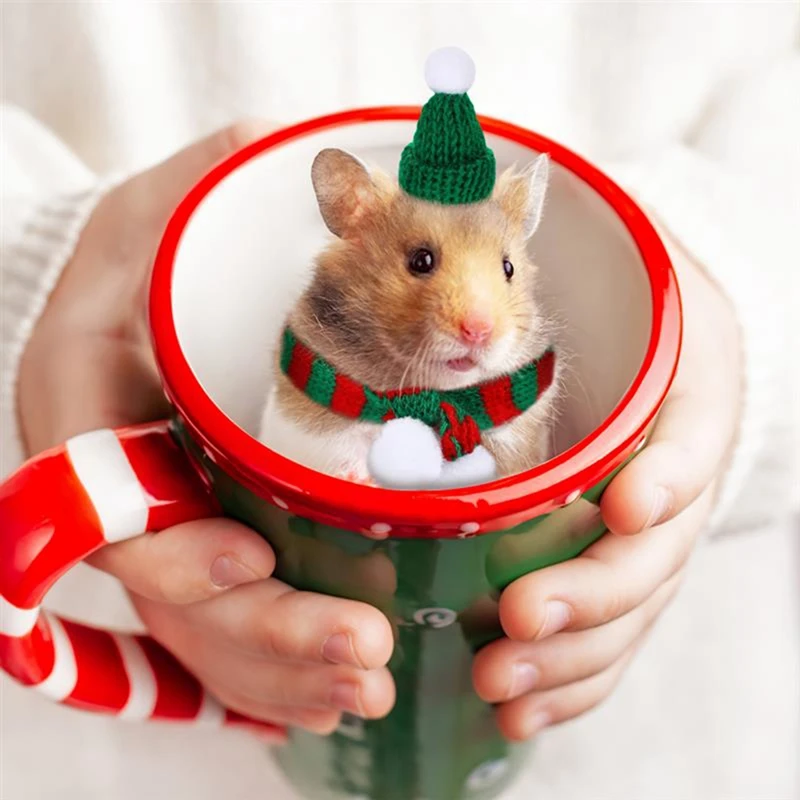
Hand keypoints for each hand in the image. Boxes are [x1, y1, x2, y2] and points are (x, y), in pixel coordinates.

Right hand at [18, 122, 395, 737]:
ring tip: (370, 683)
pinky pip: (230, 623)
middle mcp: (117, 482)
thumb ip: (224, 192)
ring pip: (207, 630)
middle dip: (270, 636)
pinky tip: (337, 682)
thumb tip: (310, 164)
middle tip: (365, 656)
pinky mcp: (207, 533)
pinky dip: (279, 663)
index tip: (247, 558)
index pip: (111, 508)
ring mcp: (163, 518)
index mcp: (87, 403)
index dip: (174, 554)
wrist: (155, 273)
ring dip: (285, 670)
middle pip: (176, 596)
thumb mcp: (179, 202)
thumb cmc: (163, 235)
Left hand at [472, 229, 742, 739]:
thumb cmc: (631, 311)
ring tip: (500, 684)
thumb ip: (544, 240)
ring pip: (626, 612)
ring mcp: (651, 536)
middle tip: (515, 622)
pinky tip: (521, 712)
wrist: (662, 349)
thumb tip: (451, 171)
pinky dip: (572, 680)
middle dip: (587, 594)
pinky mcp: (618, 571)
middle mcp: (675, 478)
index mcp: (688, 401)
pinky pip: (608, 637)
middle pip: (650, 554)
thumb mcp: (623, 268)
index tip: (620, 509)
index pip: (689, 446)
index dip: (661, 482)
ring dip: (567, 657)